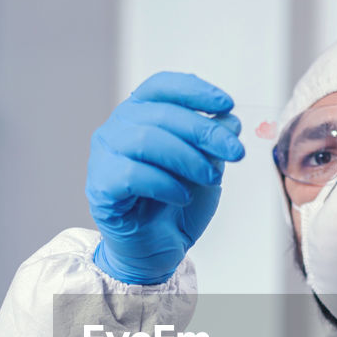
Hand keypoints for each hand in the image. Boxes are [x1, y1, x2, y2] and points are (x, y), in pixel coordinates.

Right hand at [87, 72, 245, 284]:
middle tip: (236, 152)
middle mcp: (117, 128)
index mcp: (140, 114)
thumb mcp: (206, 169)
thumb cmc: (177, 205)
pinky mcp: (100, 186)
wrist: (157, 250)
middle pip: (161, 114)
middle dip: (205, 131)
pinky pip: (133, 175)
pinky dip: (165, 184)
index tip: (227, 104)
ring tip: (211, 177)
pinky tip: (182, 197)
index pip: (161, 86)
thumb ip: (213, 144)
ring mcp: (104, 156)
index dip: (194, 90)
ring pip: (146, 140)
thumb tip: (229, 120)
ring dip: (188, 158)